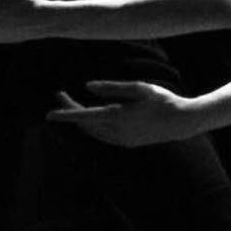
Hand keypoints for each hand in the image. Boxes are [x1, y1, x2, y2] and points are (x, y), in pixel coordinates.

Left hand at [45, 80, 204, 147]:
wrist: (182, 123)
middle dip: (70, 110)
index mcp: (118, 116)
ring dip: (80, 119)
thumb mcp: (138, 88)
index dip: (65, 114)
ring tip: (70, 103)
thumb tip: (87, 87)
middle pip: (85, 124)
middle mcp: (117, 132)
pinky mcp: (126, 144)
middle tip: (60, 94)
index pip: (84, 117)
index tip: (48, 114)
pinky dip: (91, 126)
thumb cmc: (162, 100)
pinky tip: (88, 117)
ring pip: (92, 132)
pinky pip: (102, 136)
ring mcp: (121, 141)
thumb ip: (112, 87)